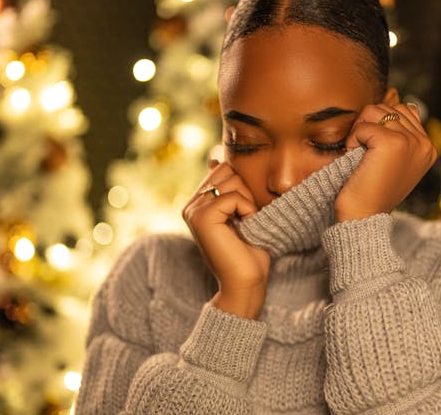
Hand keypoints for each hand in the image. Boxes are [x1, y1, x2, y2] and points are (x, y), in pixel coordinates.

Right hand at [182, 159, 270, 318]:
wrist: (246, 282)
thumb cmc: (249, 251)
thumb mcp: (239, 212)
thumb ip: (227, 187)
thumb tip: (214, 158)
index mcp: (197, 202)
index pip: (223, 168)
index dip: (242, 187)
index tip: (243, 213)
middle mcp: (191, 205)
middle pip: (227, 170)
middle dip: (245, 191)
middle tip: (245, 219)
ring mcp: (193, 210)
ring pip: (232, 180)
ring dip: (248, 201)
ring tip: (244, 223)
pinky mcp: (201, 217)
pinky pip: (232, 197)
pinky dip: (247, 210)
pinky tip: (245, 227)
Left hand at [335, 101, 437, 221]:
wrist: (363, 217)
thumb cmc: (372, 190)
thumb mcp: (394, 160)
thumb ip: (402, 132)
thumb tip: (399, 100)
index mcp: (429, 147)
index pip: (404, 109)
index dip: (380, 124)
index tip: (376, 152)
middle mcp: (425, 143)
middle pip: (388, 107)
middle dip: (368, 125)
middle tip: (366, 154)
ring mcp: (410, 142)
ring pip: (374, 111)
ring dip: (359, 132)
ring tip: (361, 156)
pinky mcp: (392, 143)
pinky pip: (363, 126)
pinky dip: (353, 140)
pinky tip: (357, 159)